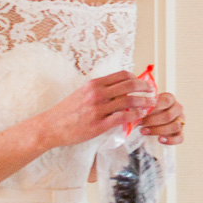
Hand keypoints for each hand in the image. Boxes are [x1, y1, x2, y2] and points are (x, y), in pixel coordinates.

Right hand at [36, 71, 155, 149]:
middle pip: (130, 85)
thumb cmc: (67, 111)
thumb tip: (120, 88)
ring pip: (130, 101)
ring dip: (144, 102)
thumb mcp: (83, 93)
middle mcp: (97, 94)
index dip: (136, 78)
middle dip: (145, 87)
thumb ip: (100, 89)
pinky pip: (123, 118)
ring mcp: (98, 109)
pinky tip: (140, 116)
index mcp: (94, 84)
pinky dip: (135, 116)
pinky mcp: (99, 124)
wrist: (50, 127)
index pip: (122, 75)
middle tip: (152, 91)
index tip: (142, 83)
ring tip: (151, 104)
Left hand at [140, 91, 185, 144]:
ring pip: (175, 126)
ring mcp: (181, 121)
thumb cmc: (148, 110)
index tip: (140, 112)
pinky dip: (170, 140)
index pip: (166, 101)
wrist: (152, 119)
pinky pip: (180, 138)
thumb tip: (135, 111)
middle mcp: (178, 108)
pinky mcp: (180, 133)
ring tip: (143, 131)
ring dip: (158, 130)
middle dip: (152, 120)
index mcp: (170, 98)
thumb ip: (143, 106)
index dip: (153, 107)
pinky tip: (159, 139)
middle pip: (169, 115)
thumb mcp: (145, 105)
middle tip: (139, 123)